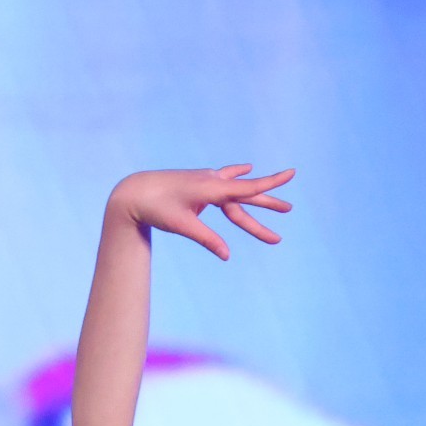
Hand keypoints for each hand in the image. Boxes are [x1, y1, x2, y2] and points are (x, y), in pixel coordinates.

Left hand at [110, 164, 294, 262]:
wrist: (134, 191)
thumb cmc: (156, 208)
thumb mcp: (182, 226)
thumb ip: (208, 239)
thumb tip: (227, 256)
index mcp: (211, 189)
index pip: (248, 188)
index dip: (270, 183)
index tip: (291, 173)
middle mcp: (212, 181)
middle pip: (245, 195)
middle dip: (267, 205)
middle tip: (289, 210)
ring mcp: (205, 180)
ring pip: (236, 193)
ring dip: (255, 201)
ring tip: (279, 206)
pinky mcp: (198, 184)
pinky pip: (224, 181)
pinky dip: (237, 178)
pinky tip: (246, 169)